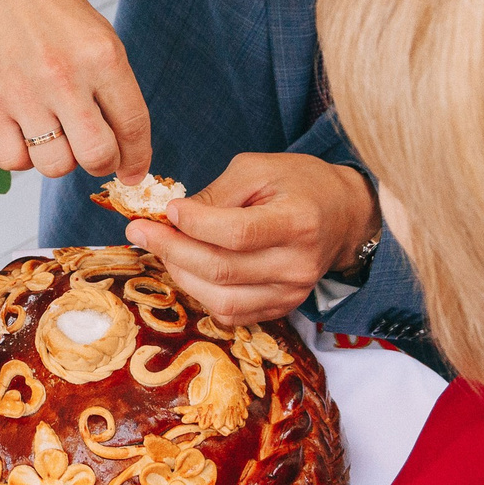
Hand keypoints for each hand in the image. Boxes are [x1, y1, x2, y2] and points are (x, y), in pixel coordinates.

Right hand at [0, 0, 151, 179]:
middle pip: (96, 155)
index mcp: (103, 58)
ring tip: (56, 134)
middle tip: (94, 151)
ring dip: (62, 159)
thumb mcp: (101, 42)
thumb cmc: (57, 17)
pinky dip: (23, 157)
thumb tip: (127, 155)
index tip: (133, 172)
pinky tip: (27, 132)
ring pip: (55, 165)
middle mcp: (65, 77)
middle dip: (102, 163)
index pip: (133, 127)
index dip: (137, 159)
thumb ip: (117, 93)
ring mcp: (24, 92)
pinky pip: (12, 161)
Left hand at [125, 153, 375, 323]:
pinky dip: (201, 294)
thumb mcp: (257, 170)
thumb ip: (216, 194)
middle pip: (222, 270)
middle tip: (140, 231)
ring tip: (165, 249)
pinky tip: (189, 269)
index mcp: (298, 221)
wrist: (343, 214)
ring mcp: (292, 293)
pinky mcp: (282, 308)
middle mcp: (297, 265)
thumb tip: (172, 217)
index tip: (168, 210)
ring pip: (221, 300)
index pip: (237, 233)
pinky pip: (231, 314)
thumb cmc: (298, 183)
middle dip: (172, 250)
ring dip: (181, 275)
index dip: (195, 224)